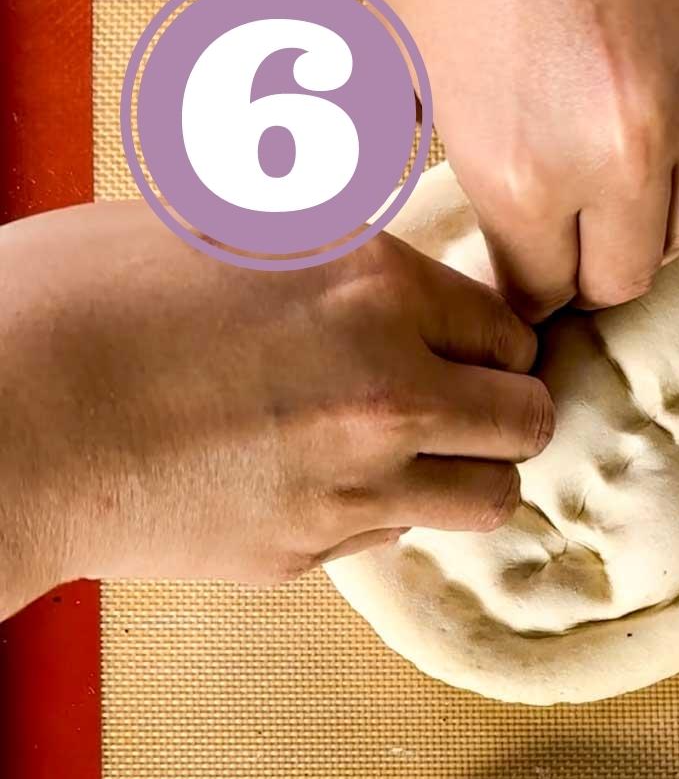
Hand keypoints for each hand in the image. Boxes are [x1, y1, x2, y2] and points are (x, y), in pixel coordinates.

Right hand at [0, 200, 552, 619]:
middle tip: (462, 402)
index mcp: (371, 285)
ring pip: (490, 498)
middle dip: (504, 408)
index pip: (507, 327)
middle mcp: (388, 390)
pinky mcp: (310, 554)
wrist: (5, 421)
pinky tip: (321, 481)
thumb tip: (364, 251)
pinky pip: (396, 538)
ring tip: (416, 454)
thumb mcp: (215, 224)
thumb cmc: (78, 303)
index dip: (486, 338)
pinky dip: (384, 513)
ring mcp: (355, 485)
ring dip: (468, 473)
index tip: (463, 345)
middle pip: (527, 420)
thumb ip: (318, 250)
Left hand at [366, 0, 678, 320]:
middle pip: (625, 279)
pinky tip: (644, 79)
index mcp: (522, 168)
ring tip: (615, 179)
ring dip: (650, 218)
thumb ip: (421, 154)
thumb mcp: (396, 46)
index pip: (544, 293)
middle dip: (591, 269)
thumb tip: (413, 209)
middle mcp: (621, 152)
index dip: (528, 290)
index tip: (525, 275)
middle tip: (570, 241)